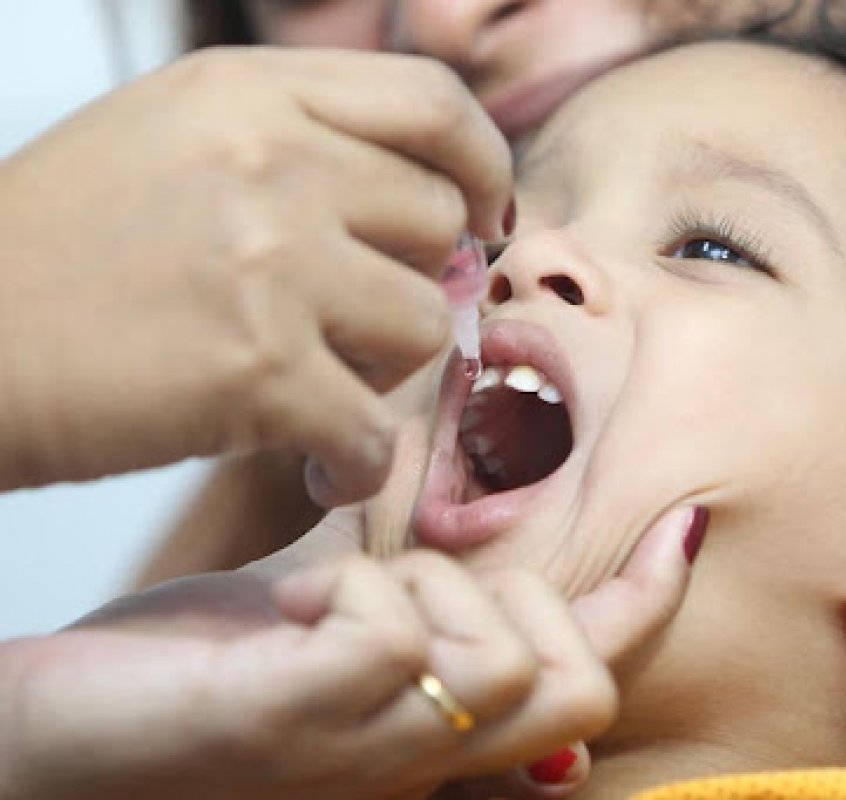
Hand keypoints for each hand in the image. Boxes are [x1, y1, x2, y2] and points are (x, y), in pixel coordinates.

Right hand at [0, 47, 510, 502]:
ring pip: (423, 325)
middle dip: (407, 286)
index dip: (483, 166)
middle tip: (346, 331)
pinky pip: (375, 430)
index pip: (434, 104)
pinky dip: (354, 465)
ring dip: (381, 376)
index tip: (485, 217)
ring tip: (311, 395)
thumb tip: (435, 209)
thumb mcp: (174, 141)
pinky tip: (313, 468)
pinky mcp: (259, 367)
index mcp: (251, 91)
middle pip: (438, 225)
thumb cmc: (55, 254)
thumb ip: (302, 149)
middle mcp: (272, 159)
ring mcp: (270, 259)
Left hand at [0, 507, 697, 799]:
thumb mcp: (319, 619)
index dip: (646, 601)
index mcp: (434, 722)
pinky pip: (392, 644)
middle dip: (523, 599)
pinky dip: (346, 590)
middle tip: (416, 575)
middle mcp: (418, 758)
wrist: (53, 740)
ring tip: (331, 592)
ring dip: (423, 586)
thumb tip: (457, 517)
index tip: (683, 526)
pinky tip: (282, 610)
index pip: (581, 674)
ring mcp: (359, 753)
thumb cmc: (189, 677)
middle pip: (579, 689)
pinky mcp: (288, 730)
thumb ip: (396, 586)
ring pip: (501, 665)